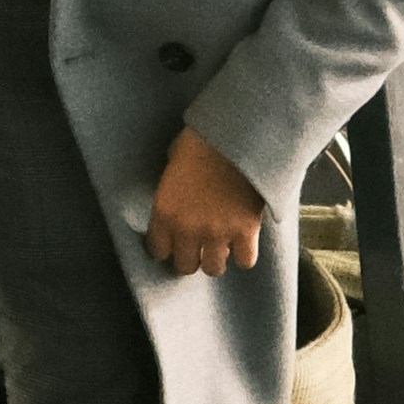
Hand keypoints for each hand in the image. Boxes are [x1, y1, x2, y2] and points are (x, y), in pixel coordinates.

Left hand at [146, 124, 265, 279]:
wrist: (237, 135)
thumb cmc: (202, 141)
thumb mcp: (174, 161)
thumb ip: (172, 184)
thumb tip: (176, 188)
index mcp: (164, 211)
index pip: (158, 250)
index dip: (167, 248)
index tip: (174, 244)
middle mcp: (187, 228)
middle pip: (185, 266)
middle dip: (191, 257)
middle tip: (199, 247)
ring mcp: (217, 232)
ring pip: (213, 269)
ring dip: (216, 259)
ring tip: (222, 246)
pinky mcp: (245, 231)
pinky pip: (245, 261)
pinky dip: (245, 254)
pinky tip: (244, 242)